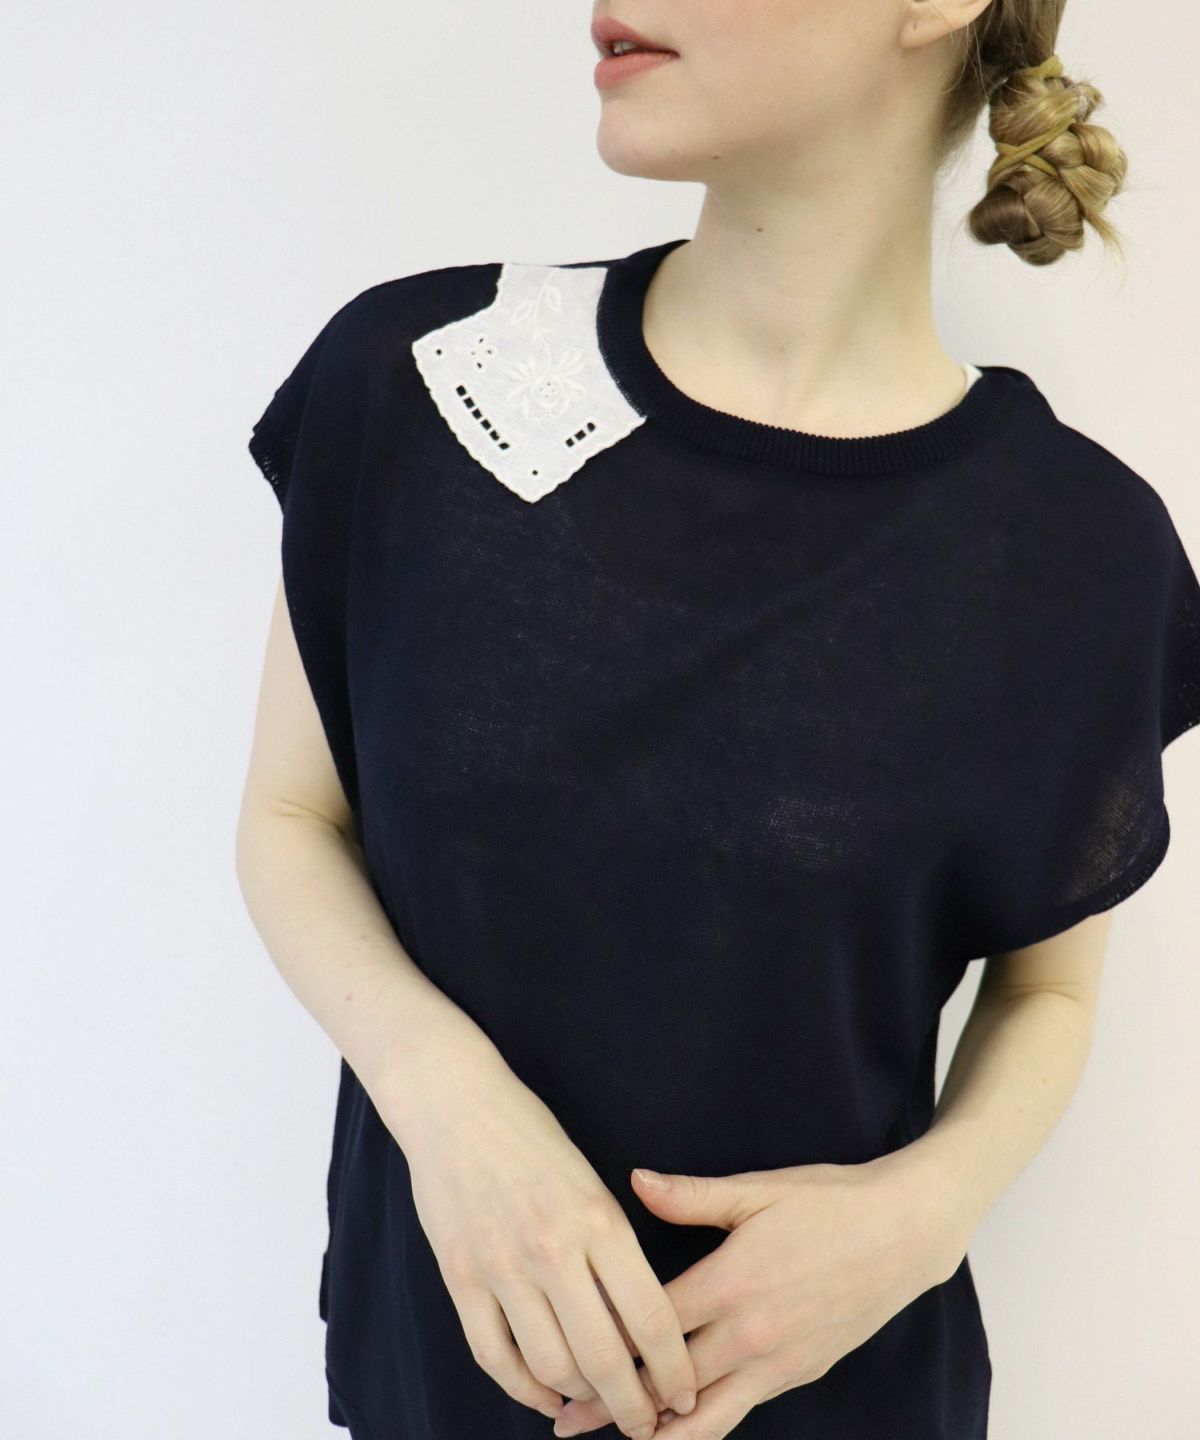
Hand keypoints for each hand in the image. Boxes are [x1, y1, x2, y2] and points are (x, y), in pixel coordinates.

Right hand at [379, 1048, 698, 1437]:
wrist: (456, 1104)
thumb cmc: (532, 1136)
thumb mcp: (592, 1182)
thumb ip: (614, 1248)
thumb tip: (639, 1321)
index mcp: (599, 1219)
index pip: (650, 1316)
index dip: (673, 1369)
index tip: (686, 1394)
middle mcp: (553, 1249)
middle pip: (605, 1357)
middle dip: (633, 1406)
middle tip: (647, 1424)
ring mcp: (502, 1266)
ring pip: (551, 1366)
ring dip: (581, 1399)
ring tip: (597, 1405)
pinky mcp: (460, 1278)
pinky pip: (495, 1357)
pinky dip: (524, 1389)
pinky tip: (545, 1395)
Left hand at [550, 1154, 968, 1438]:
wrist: (905, 1233)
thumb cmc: (829, 1203)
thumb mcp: (757, 1189)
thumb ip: (691, 1196)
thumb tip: (634, 1181)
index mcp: (731, 1283)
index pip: (650, 1328)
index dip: (605, 1346)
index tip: (564, 1366)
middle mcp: (750, 1334)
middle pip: (668, 1385)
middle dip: (615, 1406)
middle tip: (566, 1421)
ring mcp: (777, 1362)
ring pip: (708, 1418)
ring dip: (662, 1433)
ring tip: (620, 1439)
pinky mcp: (799, 1374)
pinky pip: (742, 1408)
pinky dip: (706, 1422)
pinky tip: (678, 1425)